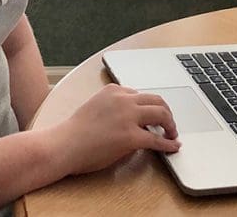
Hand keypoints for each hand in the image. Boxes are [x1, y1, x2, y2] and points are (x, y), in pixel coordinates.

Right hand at [56, 84, 179, 175]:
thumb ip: (114, 108)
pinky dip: (168, 144)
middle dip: (166, 112)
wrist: (64, 145)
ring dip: (171, 124)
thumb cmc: (74, 132)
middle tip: (169, 124)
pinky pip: (157, 139)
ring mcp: (128, 117)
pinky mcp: (131, 136)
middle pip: (156, 100)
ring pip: (161, 114)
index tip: (153, 116)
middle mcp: (122, 99)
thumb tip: (132, 121)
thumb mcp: (95, 108)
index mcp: (112, 90)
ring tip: (172, 134)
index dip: (148, 107)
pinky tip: (173, 147)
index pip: (139, 94)